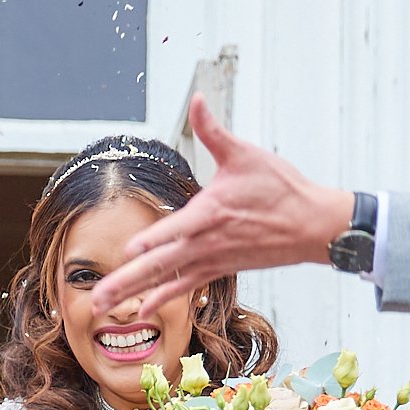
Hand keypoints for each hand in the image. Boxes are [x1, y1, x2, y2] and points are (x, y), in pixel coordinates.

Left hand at [88, 97, 351, 320]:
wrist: (313, 226)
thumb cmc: (281, 189)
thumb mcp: (245, 153)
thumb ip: (213, 130)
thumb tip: (197, 99)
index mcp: (212, 211)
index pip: (179, 226)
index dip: (156, 237)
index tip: (131, 249)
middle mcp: (207, 241)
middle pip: (161, 263)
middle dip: (127, 279)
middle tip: (97, 298)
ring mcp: (211, 258)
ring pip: (166, 279)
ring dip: (133, 293)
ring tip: (101, 306)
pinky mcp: (218, 268)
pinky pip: (184, 287)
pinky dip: (161, 298)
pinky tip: (139, 310)